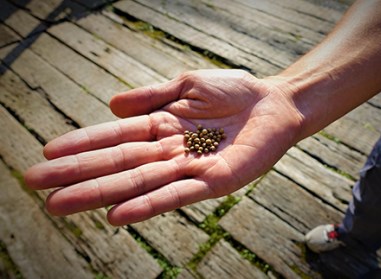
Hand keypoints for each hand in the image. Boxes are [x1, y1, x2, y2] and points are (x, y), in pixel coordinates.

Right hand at [25, 69, 302, 225]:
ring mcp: (189, 168)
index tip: (49, 154)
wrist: (274, 102)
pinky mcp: (214, 181)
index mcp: (162, 126)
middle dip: (79, 175)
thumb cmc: (234, 90)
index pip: (115, 137)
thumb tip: (112, 105)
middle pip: (118, 165)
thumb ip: (152, 95)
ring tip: (62, 205)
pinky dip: (146, 205)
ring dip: (101, 194)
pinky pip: (175, 195)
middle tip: (38, 187)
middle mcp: (170, 151)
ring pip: (138, 183)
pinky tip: (117, 215)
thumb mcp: (187, 84)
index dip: (83, 145)